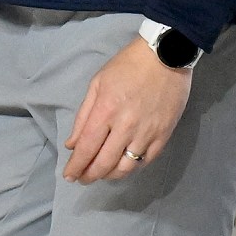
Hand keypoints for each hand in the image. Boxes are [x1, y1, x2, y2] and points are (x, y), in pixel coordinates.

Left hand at [62, 38, 191, 182]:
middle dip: (90, 175)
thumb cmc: (127, 65)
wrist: (166, 56)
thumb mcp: (97, 83)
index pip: (86, 147)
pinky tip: (124, 166)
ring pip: (126, 167)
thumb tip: (73, 144)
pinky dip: (132, 168)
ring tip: (102, 174)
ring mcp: (147, 133)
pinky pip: (146, 161)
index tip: (69, 175)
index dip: (76, 166)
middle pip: (104, 162)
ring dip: (110, 176)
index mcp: (105, 110)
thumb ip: (83, 116)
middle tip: (83, 179)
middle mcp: (125, 126)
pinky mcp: (164, 135)